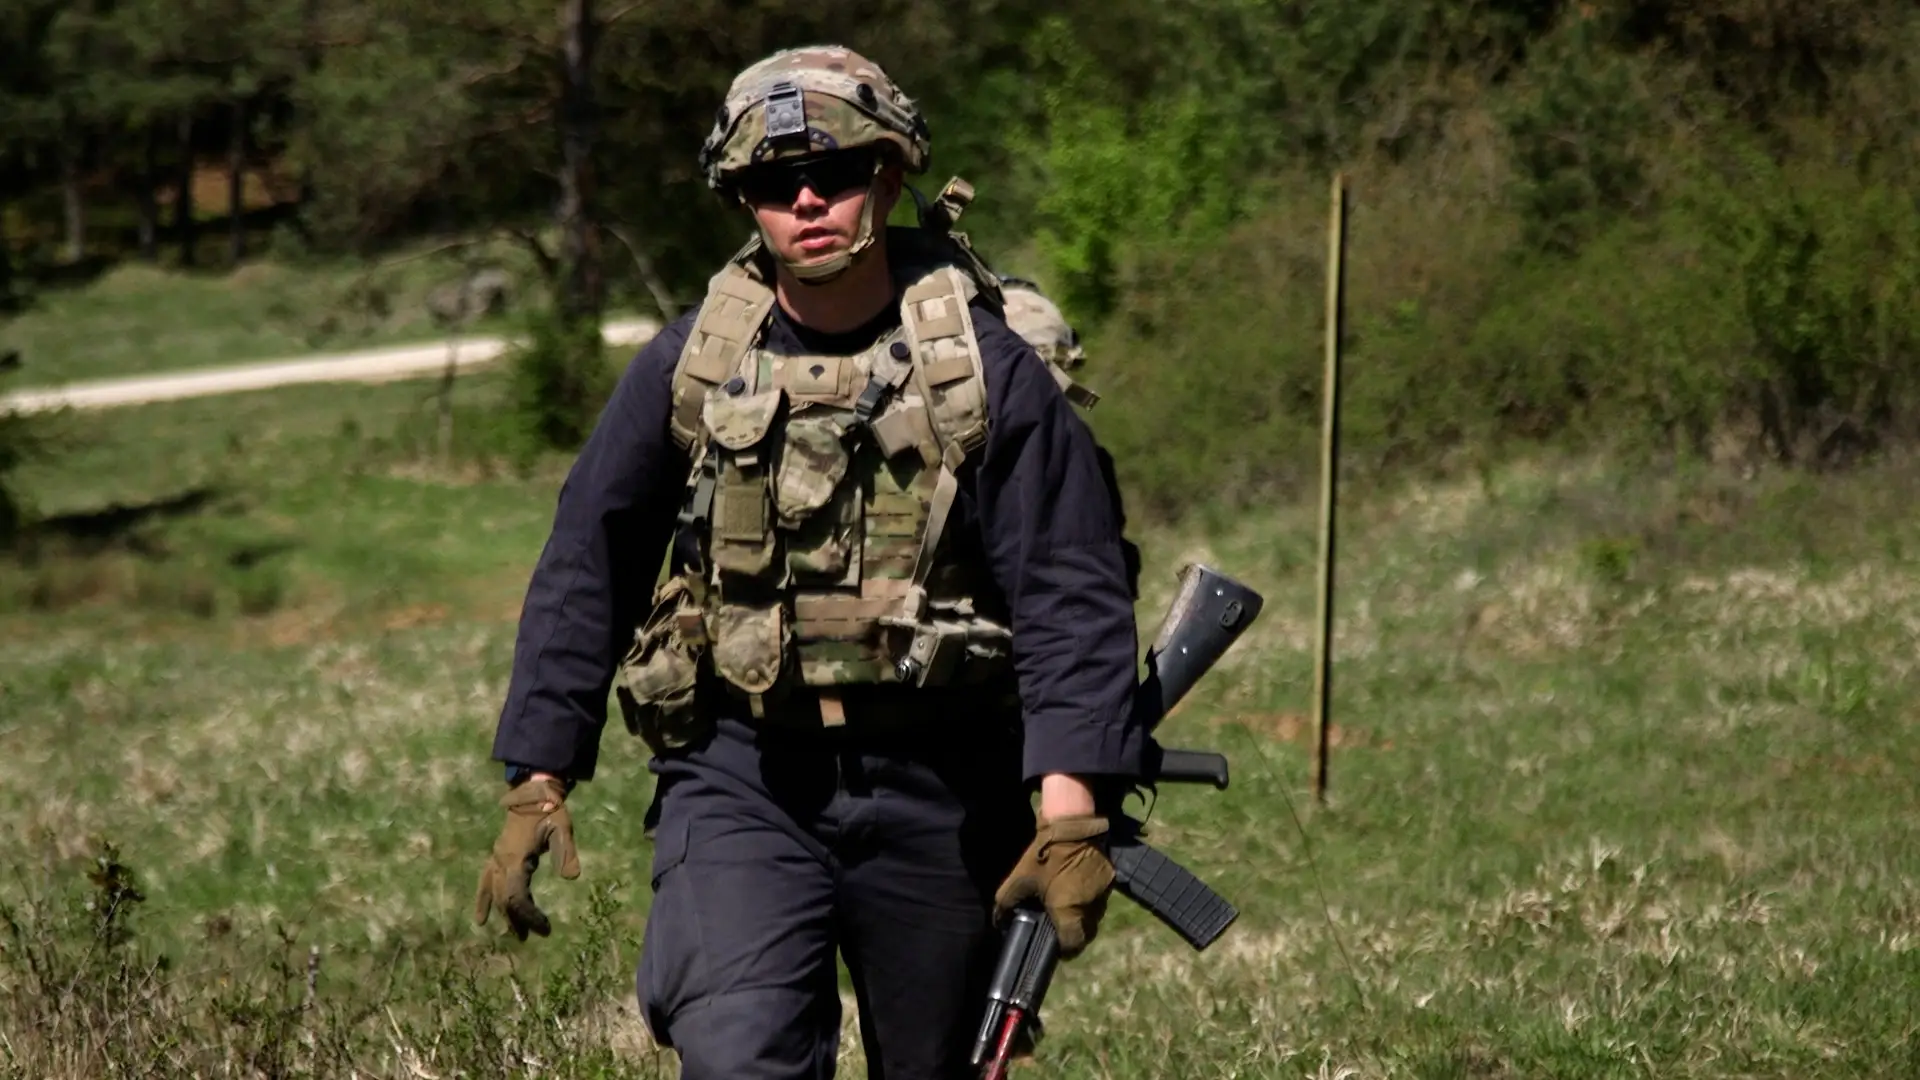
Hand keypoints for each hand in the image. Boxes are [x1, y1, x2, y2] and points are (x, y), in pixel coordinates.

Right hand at [474, 776, 579, 939]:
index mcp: (516, 858)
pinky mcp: (497, 856)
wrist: (533, 792)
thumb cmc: (550, 810)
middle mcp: (501, 861)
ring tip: (516, 934)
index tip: (543, 928)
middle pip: (504, 899)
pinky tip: (482, 918)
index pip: (517, 896)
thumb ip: (567, 852)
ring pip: (494, 893)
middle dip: (517, 919)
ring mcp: (496, 858)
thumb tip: (572, 878)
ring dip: (504, 914)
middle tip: (531, 937)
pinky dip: (483, 900)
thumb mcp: (563, 829)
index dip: (528, 915)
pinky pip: (485, 882)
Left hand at [992, 812, 1114, 958]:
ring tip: (1067, 910)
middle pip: (1086, 934)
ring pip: (1095, 918)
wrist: (1073, 825)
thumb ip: (1006, 903)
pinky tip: (1077, 892)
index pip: (1074, 944)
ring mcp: (1103, 895)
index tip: (1056, 947)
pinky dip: (1089, 903)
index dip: (1064, 950)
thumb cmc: (1045, 854)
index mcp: (1069, 910)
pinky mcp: (1110, 882)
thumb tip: (998, 921)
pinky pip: (1100, 902)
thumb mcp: (1021, 877)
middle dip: (1074, 936)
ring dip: (1083, 919)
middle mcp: (1090, 908)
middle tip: (1060, 928)